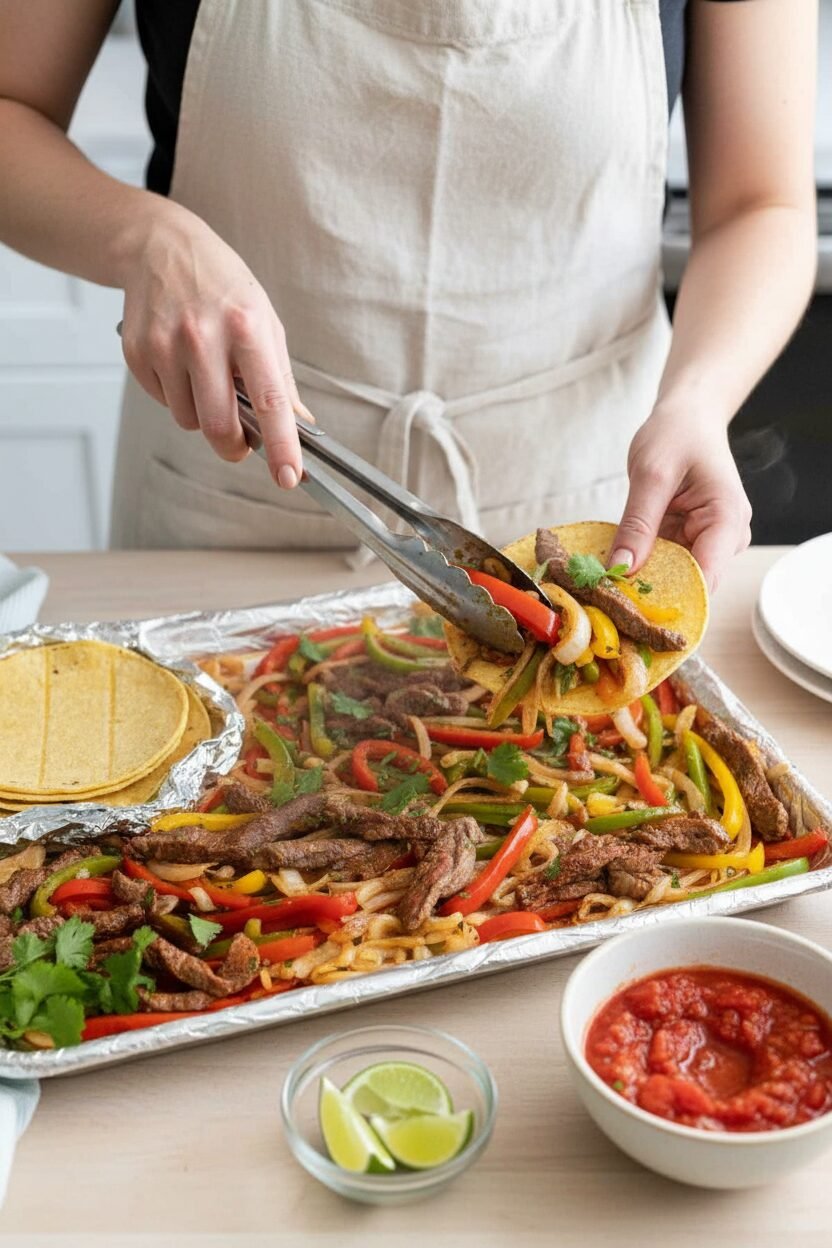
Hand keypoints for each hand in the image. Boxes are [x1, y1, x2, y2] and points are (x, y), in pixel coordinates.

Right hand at [119, 200, 310, 486]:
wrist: (161, 247)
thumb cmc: (222, 288)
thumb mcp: (265, 322)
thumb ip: (281, 379)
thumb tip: (300, 427)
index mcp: (246, 327)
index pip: (269, 400)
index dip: (280, 445)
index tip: (288, 476)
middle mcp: (203, 335)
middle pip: (219, 425)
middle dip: (233, 446)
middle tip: (240, 441)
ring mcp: (165, 344)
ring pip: (188, 420)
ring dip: (202, 414)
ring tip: (206, 377)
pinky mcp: (137, 352)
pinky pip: (162, 403)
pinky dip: (176, 396)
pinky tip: (180, 365)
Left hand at [609, 405, 751, 592]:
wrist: (689, 416)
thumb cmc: (677, 434)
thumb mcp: (651, 475)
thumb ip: (637, 524)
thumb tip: (620, 569)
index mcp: (727, 520)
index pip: (706, 578)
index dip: (671, 600)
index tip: (631, 613)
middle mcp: (726, 538)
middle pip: (690, 584)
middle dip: (651, 593)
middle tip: (606, 600)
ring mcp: (709, 542)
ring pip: (675, 577)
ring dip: (643, 582)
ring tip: (605, 586)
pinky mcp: (689, 540)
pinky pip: (665, 563)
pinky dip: (642, 567)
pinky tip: (616, 569)